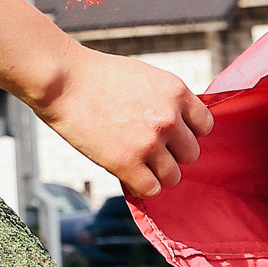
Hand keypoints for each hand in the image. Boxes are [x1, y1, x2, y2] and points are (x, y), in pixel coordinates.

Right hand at [40, 51, 215, 199]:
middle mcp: (169, 118)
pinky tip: (128, 173)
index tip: (169, 132)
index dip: (187, 132)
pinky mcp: (127, 163)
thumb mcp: (147, 78)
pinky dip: (142, 186)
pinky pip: (151, 189)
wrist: (63, 80)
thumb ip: (169, 101)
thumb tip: (182, 128)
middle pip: (191, 154)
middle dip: (172, 153)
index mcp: (176, 92)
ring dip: (157, 173)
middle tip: (148, 147)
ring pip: (174, 176)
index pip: (204, 126)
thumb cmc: (100, 77)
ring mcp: (149, 143)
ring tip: (138, 162)